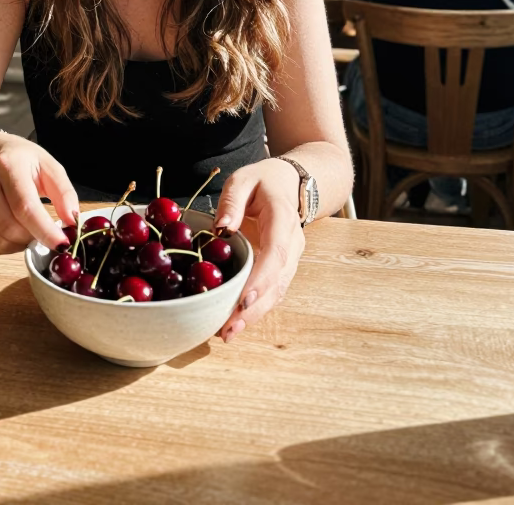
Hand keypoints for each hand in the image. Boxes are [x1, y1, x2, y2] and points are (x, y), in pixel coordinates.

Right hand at [0, 131, 78, 255]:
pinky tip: (15, 233)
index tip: (62, 244)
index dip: (44, 230)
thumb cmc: (23, 161)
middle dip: (34, 238)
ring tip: (31, 230)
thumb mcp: (49, 166)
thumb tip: (72, 221)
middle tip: (47, 233)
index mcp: (7, 165)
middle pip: (10, 227)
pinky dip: (6, 247)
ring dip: (21, 245)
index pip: (24, 206)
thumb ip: (64, 193)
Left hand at [214, 158, 305, 342]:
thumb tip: (221, 230)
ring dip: (255, 316)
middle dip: (254, 309)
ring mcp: (291, 259)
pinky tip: (235, 324)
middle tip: (228, 329)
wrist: (291, 184)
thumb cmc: (263, 181)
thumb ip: (231, 202)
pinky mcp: (283, 268)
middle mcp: (292, 244)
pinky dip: (256, 310)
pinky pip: (272, 291)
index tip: (242, 301)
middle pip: (277, 282)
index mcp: (282, 219)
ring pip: (276, 292)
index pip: (275, 253)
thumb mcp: (243, 179)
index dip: (260, 280)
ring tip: (228, 333)